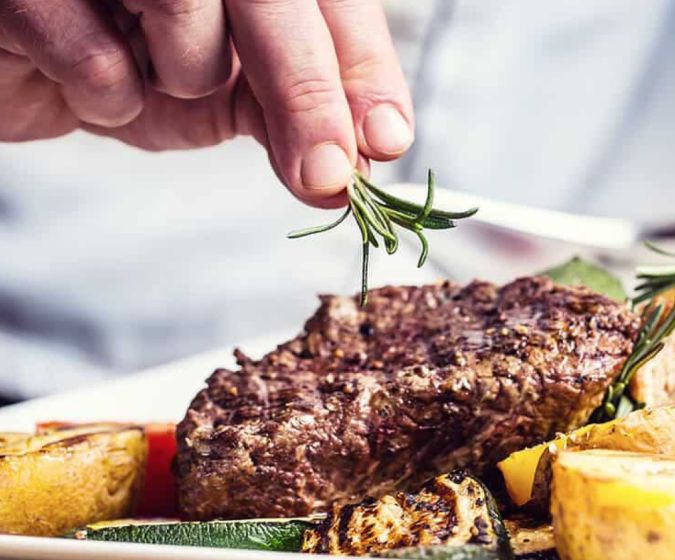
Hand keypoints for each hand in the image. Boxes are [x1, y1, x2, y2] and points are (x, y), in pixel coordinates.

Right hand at [0, 0, 412, 206]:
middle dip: (308, 95)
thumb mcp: (232, 93)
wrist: (24, 62)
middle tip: (328, 176)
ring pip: (184, 6)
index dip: (365, 67)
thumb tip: (350, 170)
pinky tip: (86, 82)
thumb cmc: (137, 62)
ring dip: (183, 76)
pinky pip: (95, 55)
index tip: (386, 141)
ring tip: (152, 75)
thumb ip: (292, 118)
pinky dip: (104, 95)